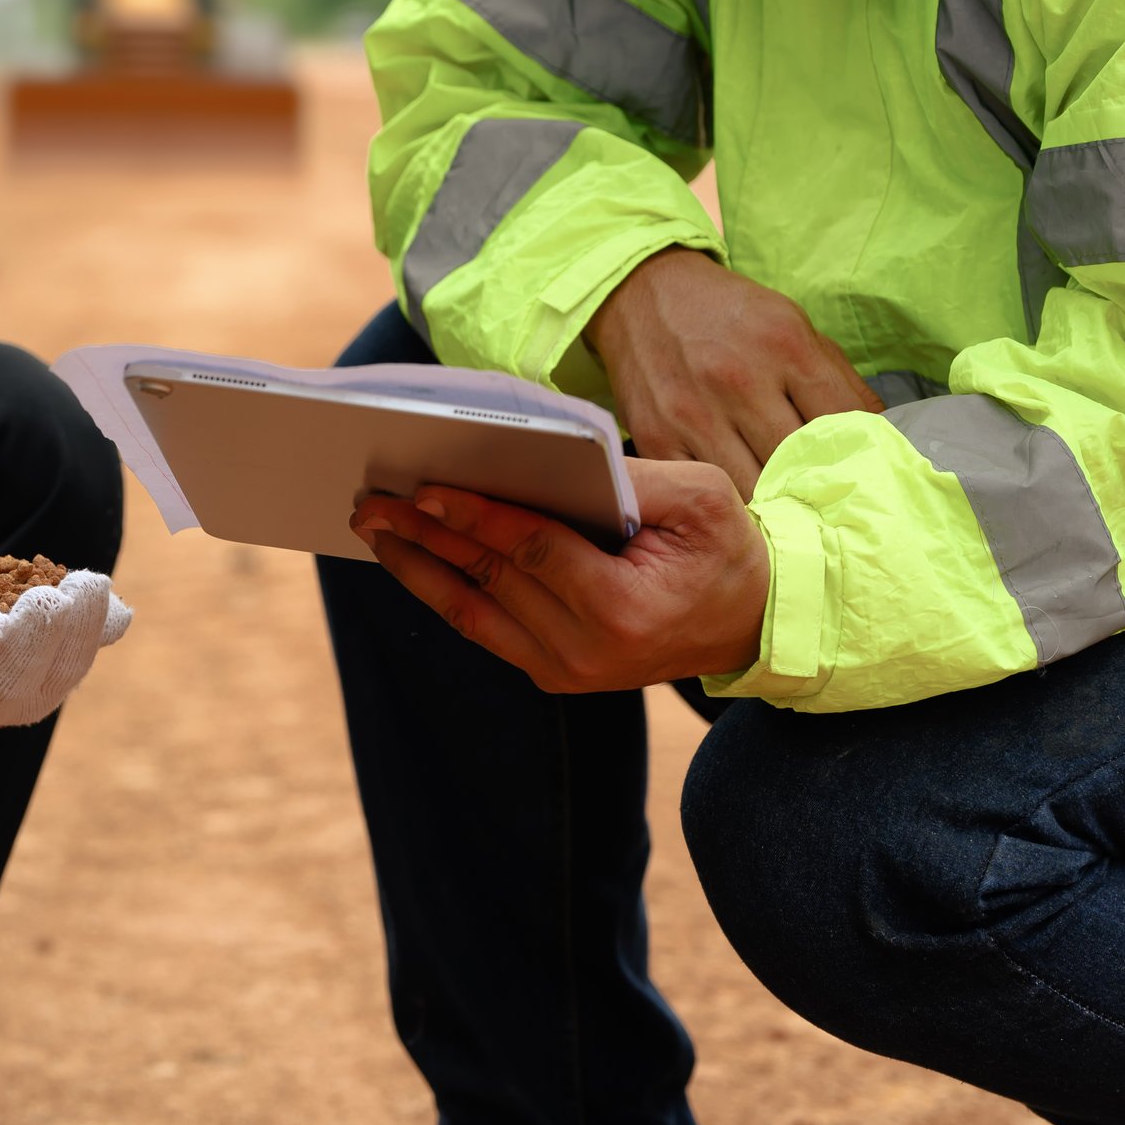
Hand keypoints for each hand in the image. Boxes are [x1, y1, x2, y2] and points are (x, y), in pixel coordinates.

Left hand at [354, 458, 767, 692]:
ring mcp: (565, 670)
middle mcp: (585, 651)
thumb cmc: (727, 548)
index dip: (473, 518)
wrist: (753, 621)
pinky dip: (443, 590)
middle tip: (371, 502)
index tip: (423, 489)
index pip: (529, 552)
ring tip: (374, 530)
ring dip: (418, 568)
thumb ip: (626, 478)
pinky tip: (412, 557)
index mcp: (621, 609)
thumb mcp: (698, 496)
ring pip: (472, 612)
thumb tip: (540, 453)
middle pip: (488, 580)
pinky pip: (485, 627)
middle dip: (426, 537)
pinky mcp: (553, 672)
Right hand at [587, 248, 880, 497]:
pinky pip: (702, 488)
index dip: (858, 453)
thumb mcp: (791, 324)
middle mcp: (739, 379)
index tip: (860, 473)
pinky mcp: (655, 438)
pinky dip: (723, 501)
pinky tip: (737, 502)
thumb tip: (880, 433)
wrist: (642, 294)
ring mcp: (693, 413)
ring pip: (751, 488)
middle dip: (815, 485)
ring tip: (784, 512)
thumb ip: (836, 378)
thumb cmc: (728, 315)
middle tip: (824, 503)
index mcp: (784, 345)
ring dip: (771, 504)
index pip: (843, 420)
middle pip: (797, 462)